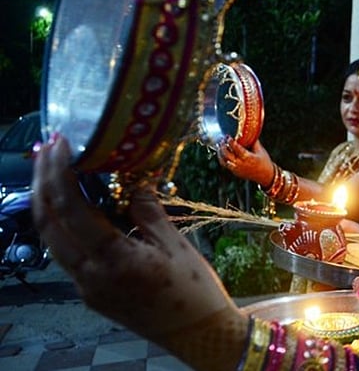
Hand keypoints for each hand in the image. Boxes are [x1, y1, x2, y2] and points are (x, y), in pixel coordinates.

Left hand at [32, 136, 245, 370]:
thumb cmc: (194, 290)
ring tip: (52, 171)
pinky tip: (74, 207)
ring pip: (53, 240)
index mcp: (114, 261)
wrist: (198, 333)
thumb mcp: (175, 245)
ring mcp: (87, 288)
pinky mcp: (92, 293)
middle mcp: (90, 277)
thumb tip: (133, 182)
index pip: (71, 210)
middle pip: (48, 224)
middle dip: (42, 183)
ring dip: (48, 204)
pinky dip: (64, 225)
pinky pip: (67, 254)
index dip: (59, 173)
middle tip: (46, 148)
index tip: (60, 144)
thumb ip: (147, 211)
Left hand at [217, 138, 274, 185]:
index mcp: (247, 157)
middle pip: (227, 154)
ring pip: (223, 161)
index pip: (236, 148)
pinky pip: (225, 165)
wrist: (266, 175)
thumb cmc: (264, 161)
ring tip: (220, 145)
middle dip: (223, 146)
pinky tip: (222, 153)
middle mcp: (240, 164)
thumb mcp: (260, 150)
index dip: (230, 141)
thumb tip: (248, 132)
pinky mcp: (235, 172)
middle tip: (223, 139)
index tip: (228, 136)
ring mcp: (237, 169)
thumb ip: (253, 141)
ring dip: (220, 152)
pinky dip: (222, 158)